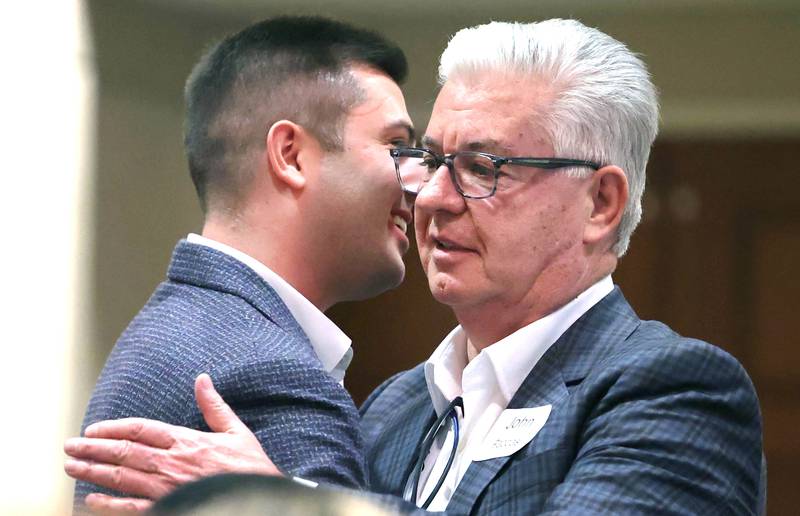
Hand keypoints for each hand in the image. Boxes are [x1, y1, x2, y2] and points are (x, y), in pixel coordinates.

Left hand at [65, 374, 280, 503]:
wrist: (260, 499)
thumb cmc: (250, 467)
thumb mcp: (236, 431)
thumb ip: (214, 405)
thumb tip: (202, 378)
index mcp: (186, 441)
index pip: (141, 430)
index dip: (114, 428)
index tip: (93, 429)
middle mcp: (171, 463)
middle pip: (124, 452)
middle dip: (93, 449)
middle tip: (69, 447)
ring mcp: (167, 488)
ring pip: (122, 478)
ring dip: (93, 472)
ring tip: (71, 468)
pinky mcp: (170, 507)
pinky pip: (133, 508)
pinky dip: (110, 504)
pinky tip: (91, 500)